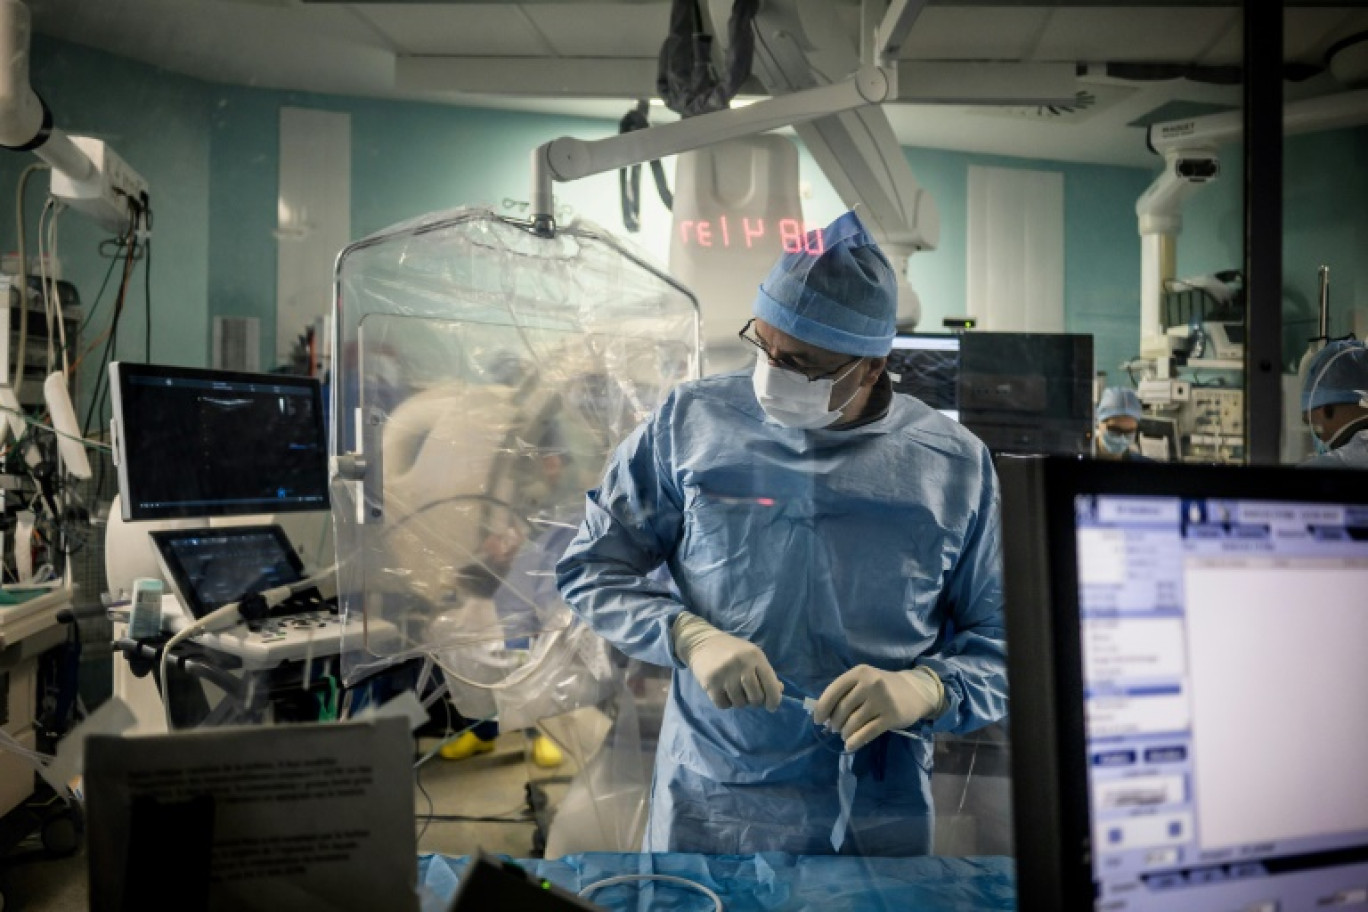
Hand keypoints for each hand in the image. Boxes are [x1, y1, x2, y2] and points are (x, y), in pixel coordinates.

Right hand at [673, 612, 781, 710]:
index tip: (771, 706)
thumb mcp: (752, 655)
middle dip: (754, 701)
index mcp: (755, 656)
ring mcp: (725, 674)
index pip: (771, 685)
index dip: (774, 700)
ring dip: (739, 701)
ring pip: (740, 703)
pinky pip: (724, 705)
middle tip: (749, 695)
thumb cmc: (731, 650)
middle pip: (756, 698)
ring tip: (734, 690)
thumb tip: (779, 691)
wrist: (701, 642)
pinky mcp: (710, 684)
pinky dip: (725, 703)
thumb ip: (766, 672)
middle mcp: (742, 665)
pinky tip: (723, 692)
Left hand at [813, 665, 941, 750]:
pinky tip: (850, 745)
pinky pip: (867, 733)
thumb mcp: (864, 681)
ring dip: (845, 733)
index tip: (818, 720)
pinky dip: (855, 742)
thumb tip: (822, 714)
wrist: (915, 691)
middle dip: (834, 722)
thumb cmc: (883, 687)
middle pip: (842, 709)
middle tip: (834, 729)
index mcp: (860, 672)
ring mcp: (882, 700)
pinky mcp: (892, 717)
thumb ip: (845, 692)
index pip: (833, 690)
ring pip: (854, 723)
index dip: (822, 708)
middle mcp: (871, 684)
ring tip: (845, 735)